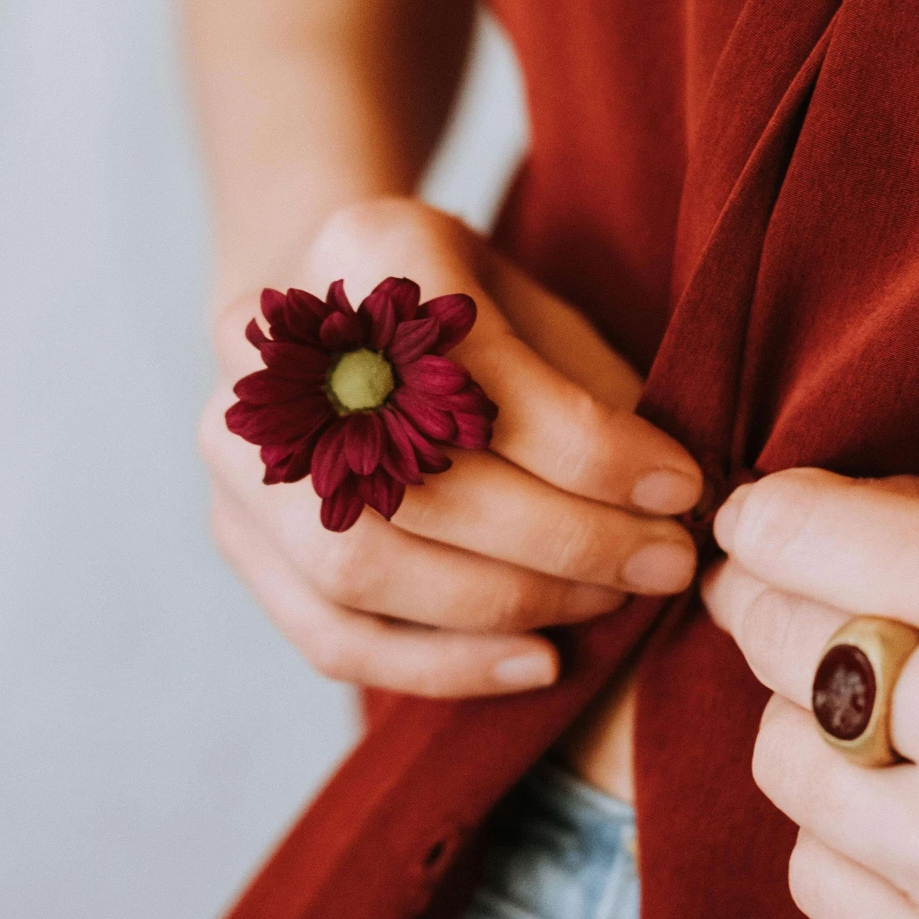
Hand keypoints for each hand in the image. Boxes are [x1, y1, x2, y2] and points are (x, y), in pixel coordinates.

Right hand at [200, 197, 701, 698]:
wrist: (334, 308)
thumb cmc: (459, 310)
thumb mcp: (531, 302)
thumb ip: (587, 388)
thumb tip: (674, 500)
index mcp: (362, 252)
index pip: (479, 378)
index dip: (592, 451)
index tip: (682, 488)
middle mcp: (266, 351)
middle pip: (414, 481)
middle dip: (563, 539)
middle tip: (664, 564)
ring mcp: (235, 451)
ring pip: (362, 568)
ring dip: (506, 606)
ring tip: (606, 605)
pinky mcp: (235, 534)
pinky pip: (331, 635)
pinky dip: (442, 666)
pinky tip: (536, 663)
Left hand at [705, 468, 918, 918]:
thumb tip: (794, 520)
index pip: (807, 536)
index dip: (771, 518)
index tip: (763, 521)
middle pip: (780, 641)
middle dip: (774, 606)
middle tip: (788, 599)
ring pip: (782, 756)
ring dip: (817, 726)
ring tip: (896, 721)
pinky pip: (814, 871)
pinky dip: (850, 839)